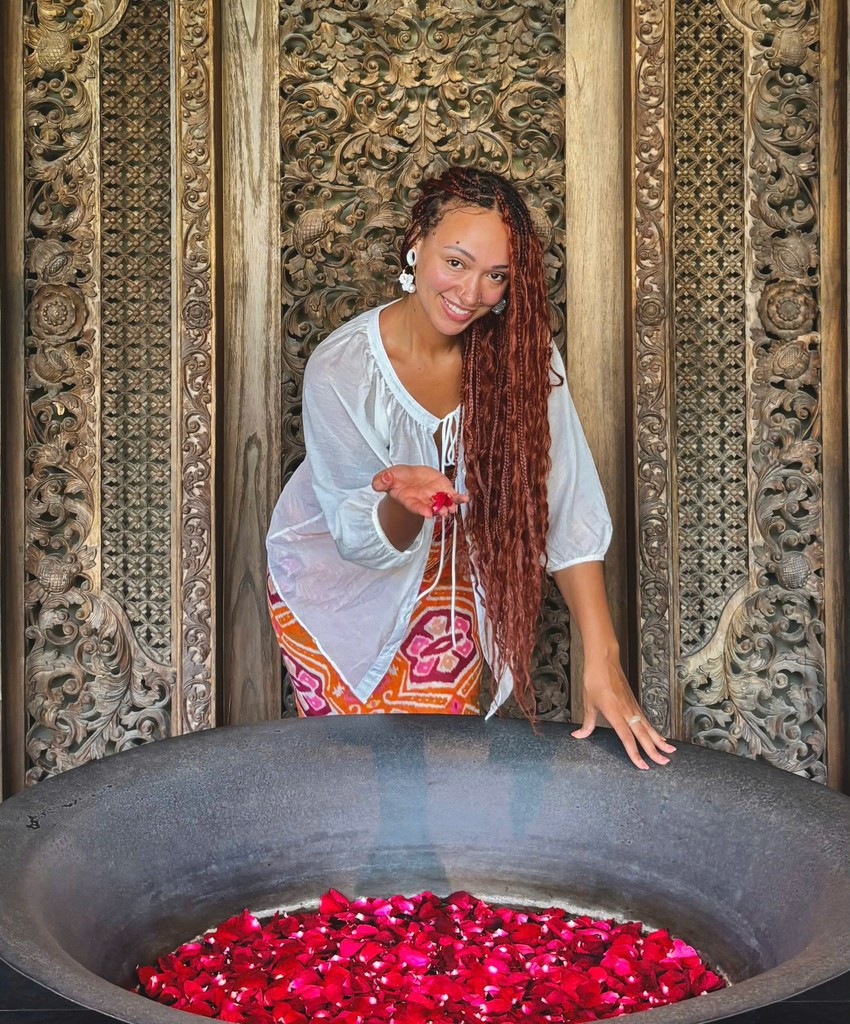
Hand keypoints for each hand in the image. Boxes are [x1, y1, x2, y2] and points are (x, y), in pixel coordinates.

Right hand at [372, 464, 467, 518]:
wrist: (409, 477)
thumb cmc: (398, 479)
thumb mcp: (387, 477)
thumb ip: (382, 480)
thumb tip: (379, 482)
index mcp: (410, 500)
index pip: (415, 507)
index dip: (422, 510)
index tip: (428, 514)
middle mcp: (424, 501)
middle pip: (432, 508)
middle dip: (438, 511)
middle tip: (444, 512)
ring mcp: (435, 496)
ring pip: (444, 503)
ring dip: (450, 506)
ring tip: (453, 507)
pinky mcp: (444, 489)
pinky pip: (453, 495)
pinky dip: (459, 498)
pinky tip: (465, 498)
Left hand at [571, 651, 675, 769]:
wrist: (604, 661)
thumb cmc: (595, 680)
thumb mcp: (588, 703)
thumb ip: (587, 723)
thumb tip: (579, 736)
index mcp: (614, 713)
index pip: (626, 738)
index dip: (634, 753)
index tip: (642, 765)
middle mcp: (627, 711)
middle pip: (643, 735)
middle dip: (654, 750)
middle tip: (664, 763)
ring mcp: (632, 707)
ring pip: (648, 727)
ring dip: (659, 741)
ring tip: (670, 752)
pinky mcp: (634, 703)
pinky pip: (646, 720)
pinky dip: (654, 730)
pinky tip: (659, 737)